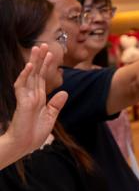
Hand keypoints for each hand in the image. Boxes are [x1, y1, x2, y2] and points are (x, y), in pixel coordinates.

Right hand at [0, 47, 66, 166]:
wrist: (24, 145)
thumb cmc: (34, 133)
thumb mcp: (50, 117)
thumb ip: (56, 105)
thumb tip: (65, 92)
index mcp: (39, 98)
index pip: (43, 78)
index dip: (47, 66)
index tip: (51, 54)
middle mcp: (32, 95)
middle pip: (36, 73)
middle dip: (40, 59)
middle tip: (43, 44)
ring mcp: (26, 98)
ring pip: (29, 76)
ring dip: (33, 62)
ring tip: (37, 49)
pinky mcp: (22, 102)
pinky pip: (22, 86)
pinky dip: (25, 76)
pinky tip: (29, 66)